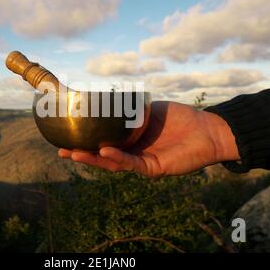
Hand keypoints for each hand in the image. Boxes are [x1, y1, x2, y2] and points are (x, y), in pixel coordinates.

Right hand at [58, 101, 239, 176]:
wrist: (207, 128)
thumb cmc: (181, 118)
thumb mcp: (149, 110)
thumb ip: (131, 110)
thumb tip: (110, 101)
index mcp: (131, 140)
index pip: (104, 142)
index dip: (86, 141)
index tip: (68, 135)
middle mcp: (133, 153)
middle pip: (103, 157)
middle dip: (82, 154)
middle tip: (61, 149)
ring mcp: (142, 162)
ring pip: (113, 164)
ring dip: (93, 159)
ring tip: (73, 152)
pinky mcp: (154, 168)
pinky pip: (132, 164)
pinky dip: (117, 157)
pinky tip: (103, 151)